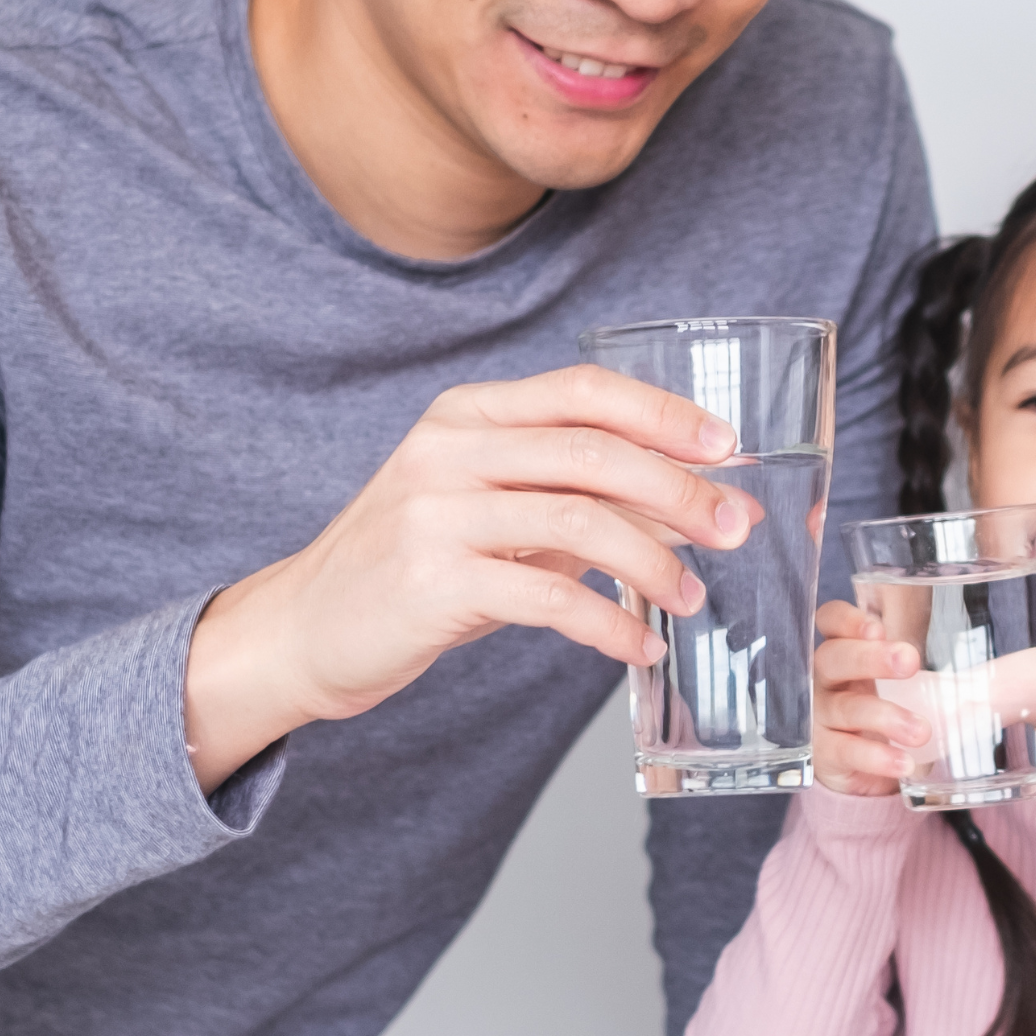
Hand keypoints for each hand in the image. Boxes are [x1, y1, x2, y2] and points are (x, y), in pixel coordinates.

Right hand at [179, 366, 756, 786]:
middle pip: (592, 452)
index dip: (663, 414)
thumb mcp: (488, 511)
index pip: (582, 390)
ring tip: (693, 599)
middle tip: (734, 529)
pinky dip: (608, 624)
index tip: (727, 447)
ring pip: (578, 521)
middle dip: (679, 491)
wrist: (301, 629)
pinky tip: (639, 646)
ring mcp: (435, 513)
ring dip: (653, 563)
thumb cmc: (410, 568)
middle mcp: (449, 450)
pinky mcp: (431, 581)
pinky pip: (548, 597)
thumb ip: (571, 497)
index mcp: (467, 416)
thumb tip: (689, 504)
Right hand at [804, 600, 924, 797]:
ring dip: (884, 715)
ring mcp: (822, 718)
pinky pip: (845, 752)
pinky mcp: (826, 755)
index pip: (831, 621)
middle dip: (869, 658)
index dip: (846, 619)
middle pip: (832, 658)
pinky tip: (904, 764)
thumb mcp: (924, 683)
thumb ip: (968, 664)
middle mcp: (828, 680)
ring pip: (844, 708)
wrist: (873, 770)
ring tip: (922, 730)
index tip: (877, 626)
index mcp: (851, 650)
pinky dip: (876, 758)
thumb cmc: (900, 709)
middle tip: (909, 662)